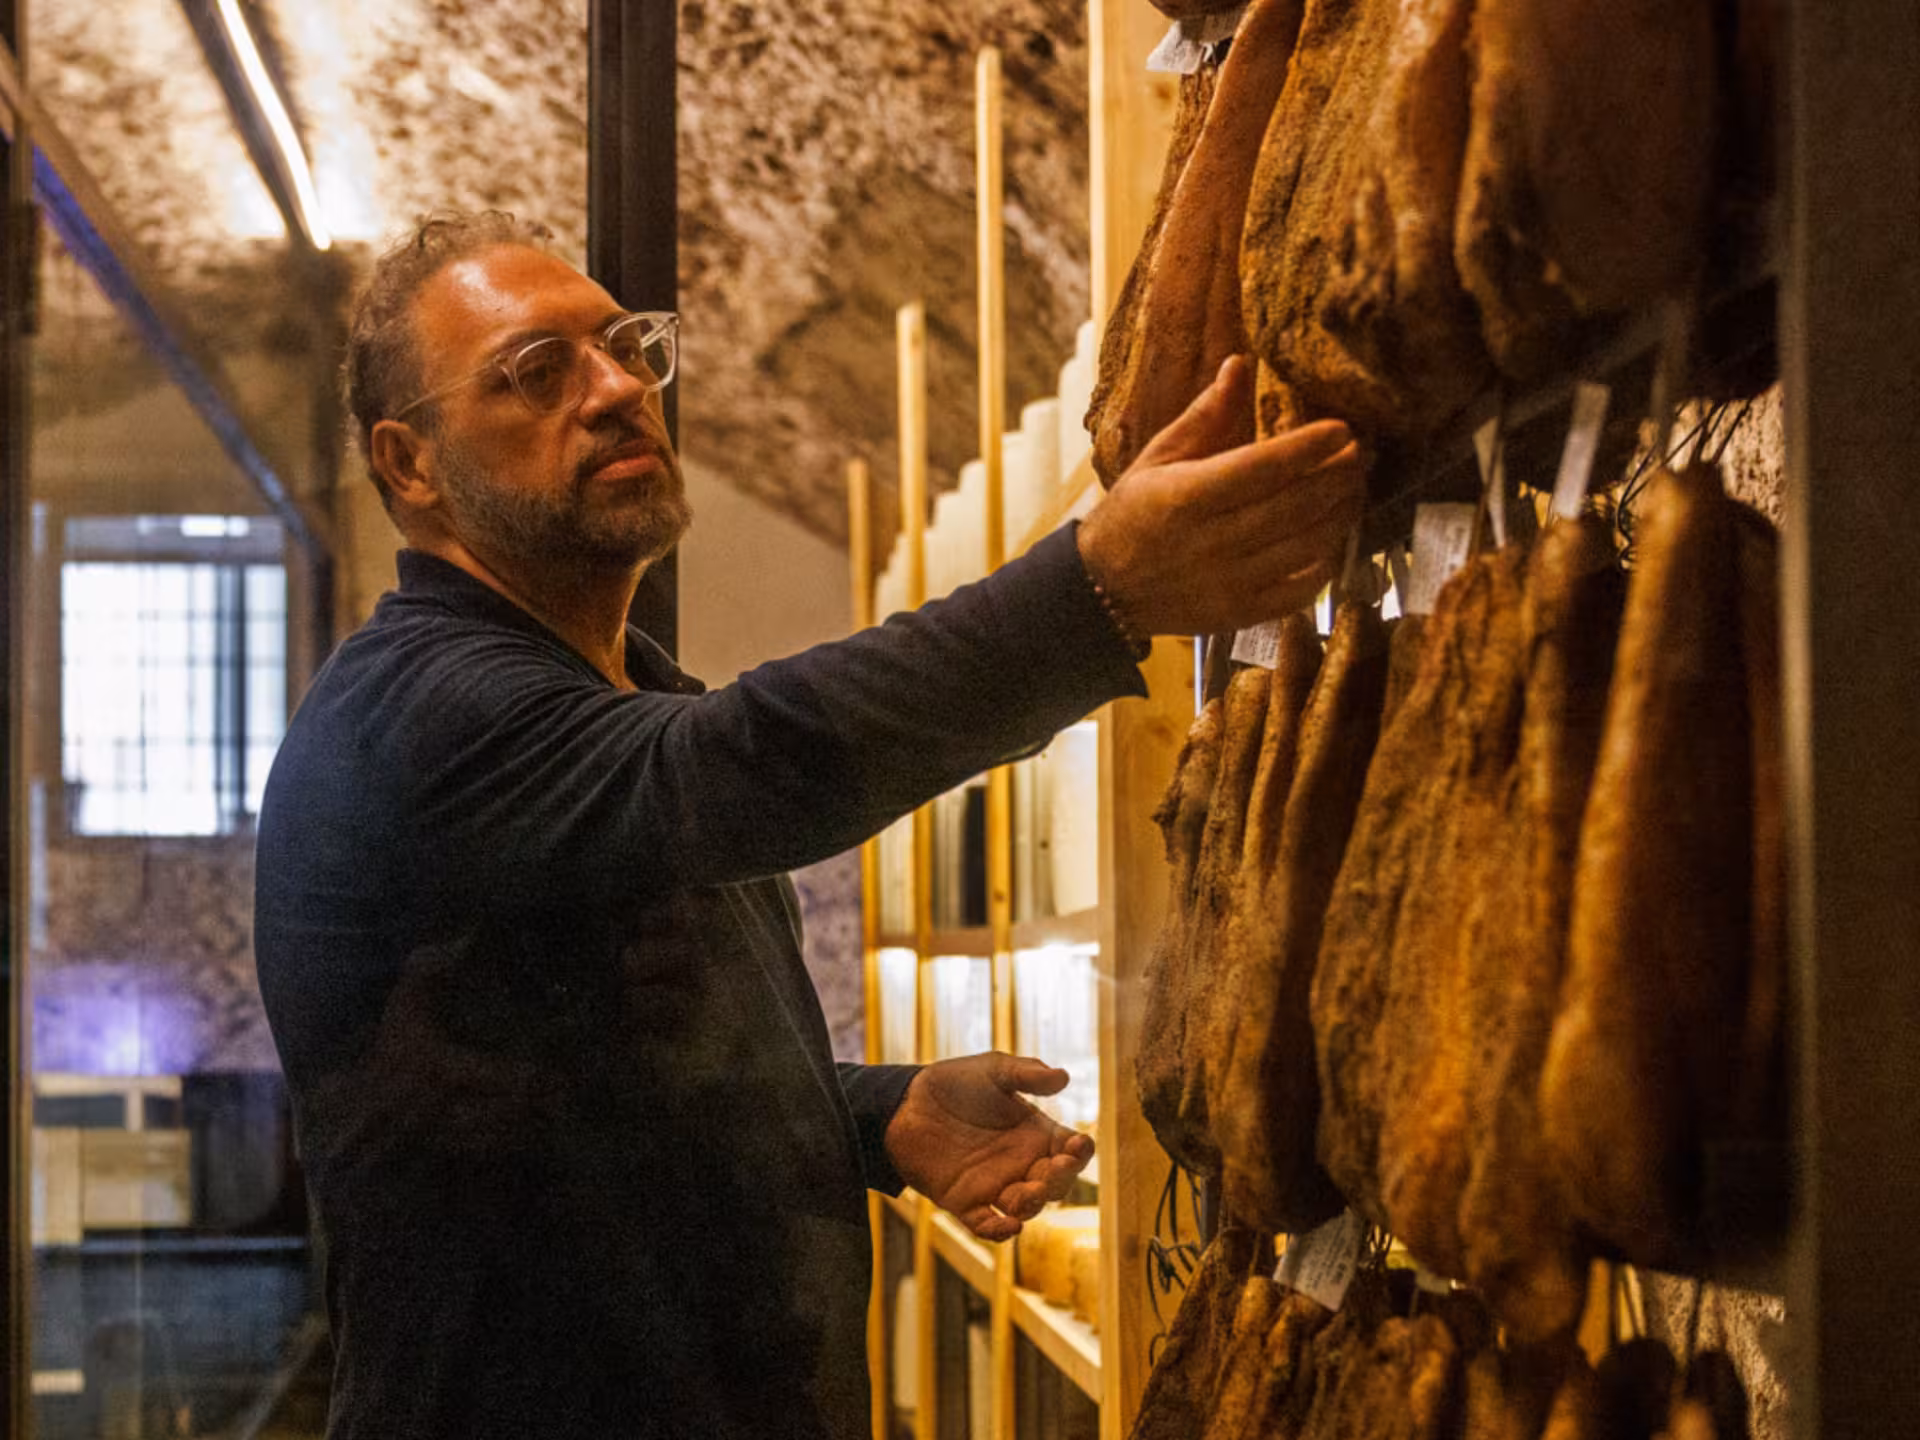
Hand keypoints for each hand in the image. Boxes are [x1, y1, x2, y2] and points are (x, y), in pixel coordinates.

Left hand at [884, 1052, 1095, 1242]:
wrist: (905, 1102)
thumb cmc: (955, 1083)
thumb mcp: (993, 1070)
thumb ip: (1026, 1073)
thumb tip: (1064, 1077)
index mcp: (1035, 1134)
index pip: (1071, 1151)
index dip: (1080, 1152)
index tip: (1076, 1145)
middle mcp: (1021, 1163)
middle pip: (1056, 1184)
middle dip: (1060, 1180)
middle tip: (1055, 1167)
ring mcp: (994, 1185)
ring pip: (1027, 1207)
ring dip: (1033, 1204)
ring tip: (1027, 1193)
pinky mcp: (964, 1202)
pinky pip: (987, 1225)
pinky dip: (999, 1232)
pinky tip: (1009, 1226)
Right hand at [1076, 354, 1366, 635]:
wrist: (1104, 592)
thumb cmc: (1131, 515)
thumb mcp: (1156, 459)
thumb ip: (1204, 416)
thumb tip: (1241, 365)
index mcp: (1187, 497)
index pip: (1262, 468)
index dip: (1309, 447)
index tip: (1343, 429)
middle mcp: (1212, 543)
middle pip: (1295, 505)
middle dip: (1338, 476)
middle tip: (1362, 453)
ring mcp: (1230, 584)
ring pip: (1306, 545)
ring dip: (1340, 513)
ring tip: (1354, 488)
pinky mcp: (1241, 615)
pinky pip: (1301, 589)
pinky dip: (1326, 562)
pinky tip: (1333, 537)